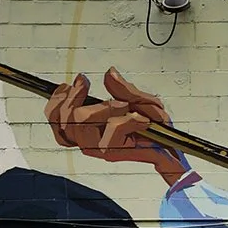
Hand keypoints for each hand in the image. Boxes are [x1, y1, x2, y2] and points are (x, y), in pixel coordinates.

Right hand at [44, 68, 188, 183]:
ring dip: (104, 107)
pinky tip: (139, 119)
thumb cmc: (155, 128)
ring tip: (122, 105)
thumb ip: (124, 89)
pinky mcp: (114, 154)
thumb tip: (109, 73)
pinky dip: (126, 120)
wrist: (172, 149)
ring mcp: (100, 148)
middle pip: (66, 119)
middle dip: (76, 97)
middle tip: (88, 85)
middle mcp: (89, 139)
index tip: (74, 81)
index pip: (55, 118)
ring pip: (83, 123)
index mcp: (89, 127)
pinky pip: (111, 131)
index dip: (57, 99)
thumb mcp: (142, 101)